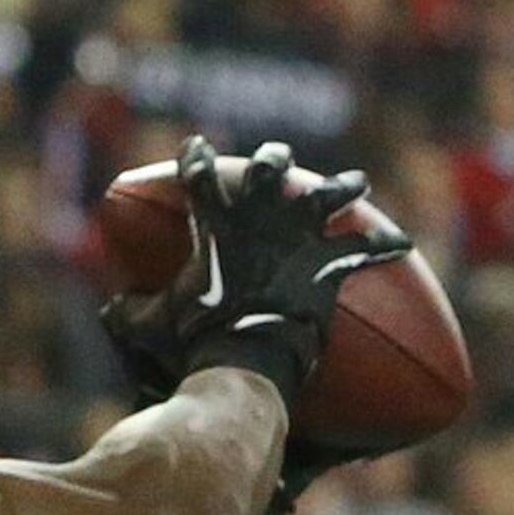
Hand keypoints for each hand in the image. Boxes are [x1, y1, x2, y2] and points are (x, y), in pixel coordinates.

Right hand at [114, 138, 412, 391]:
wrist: (242, 367)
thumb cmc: (190, 349)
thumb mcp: (143, 328)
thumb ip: (127, 311)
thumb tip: (110, 311)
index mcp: (212, 227)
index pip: (198, 176)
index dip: (196, 159)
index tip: (197, 148)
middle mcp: (258, 222)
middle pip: (269, 172)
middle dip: (274, 162)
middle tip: (279, 158)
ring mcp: (296, 241)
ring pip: (326, 198)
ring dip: (342, 187)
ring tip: (357, 182)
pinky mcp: (327, 270)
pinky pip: (363, 251)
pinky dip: (383, 246)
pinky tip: (403, 243)